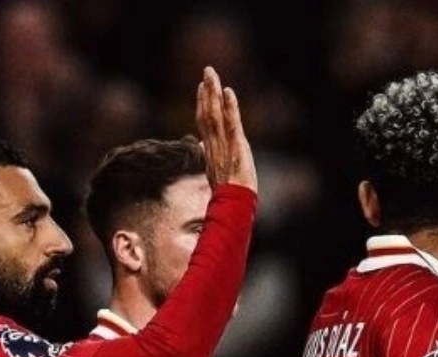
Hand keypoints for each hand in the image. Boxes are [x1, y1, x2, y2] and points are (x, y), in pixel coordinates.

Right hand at [196, 66, 256, 191]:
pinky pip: (231, 123)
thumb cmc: (228, 192)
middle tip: (208, 71)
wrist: (234, 205)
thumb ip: (210, 154)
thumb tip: (202, 147)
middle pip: (207, 113)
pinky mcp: (236, 147)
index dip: (202, 103)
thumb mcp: (216, 170)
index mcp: (210, 150)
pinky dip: (229, 107)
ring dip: (214, 92)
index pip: (204, 122)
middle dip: (207, 91)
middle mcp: (214, 144)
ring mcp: (223, 145)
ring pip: (215, 114)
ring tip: (212, 74)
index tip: (202, 87)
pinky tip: (228, 92)